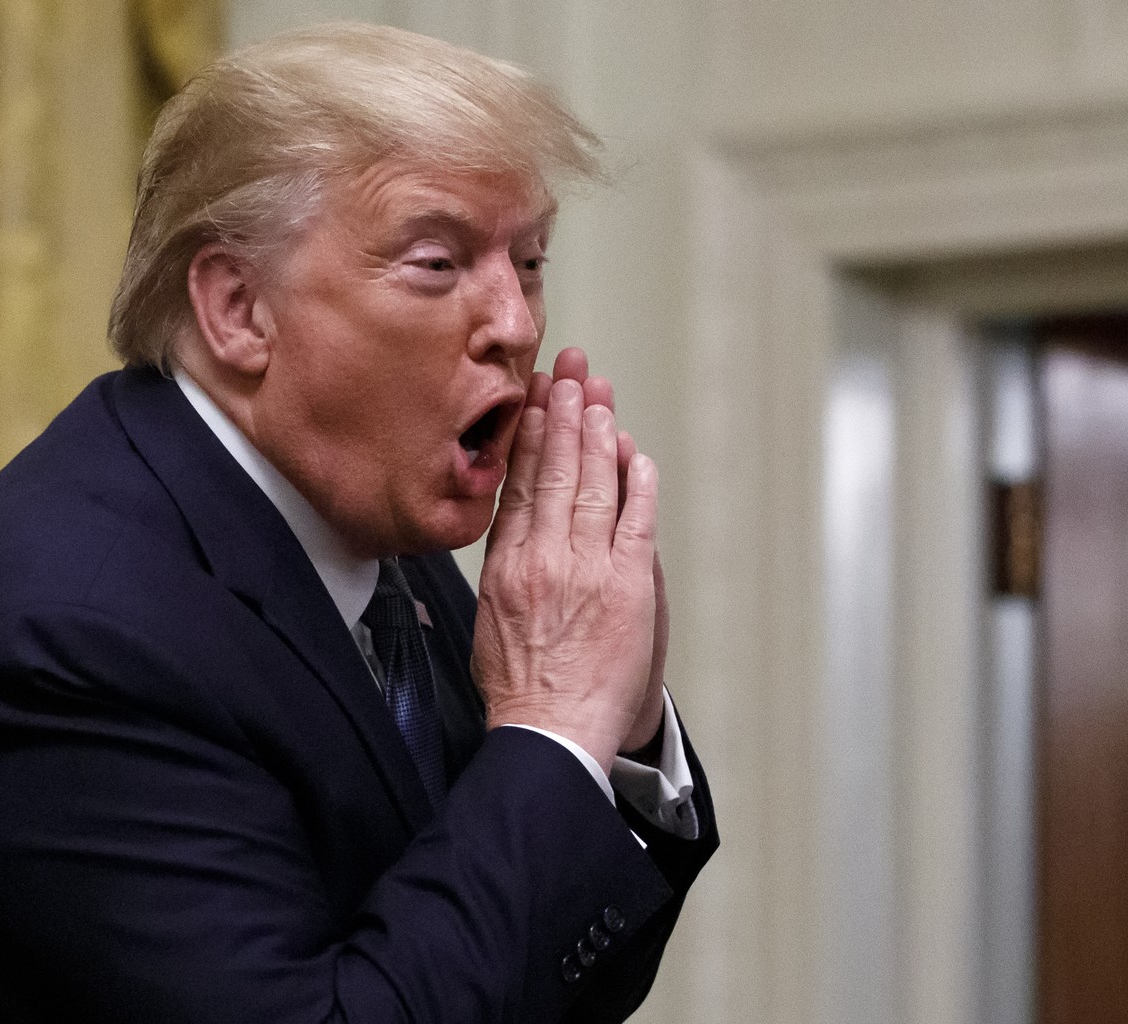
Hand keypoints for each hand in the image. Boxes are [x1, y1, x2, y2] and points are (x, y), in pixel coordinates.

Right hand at [529, 350, 668, 756]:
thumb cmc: (520, 688)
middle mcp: (543, 557)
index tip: (534, 398)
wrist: (550, 733)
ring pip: (592, 484)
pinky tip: (635, 453)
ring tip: (598, 394)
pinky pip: (635, 520)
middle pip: (554, 470)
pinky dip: (637, 483)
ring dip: (598, 434)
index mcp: (505, 564)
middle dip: (564, 413)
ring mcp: (586, 568)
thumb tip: (514, 530)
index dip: (529, 434)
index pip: (518, 483)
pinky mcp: (626, 585)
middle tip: (570, 371)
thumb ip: (505, 569)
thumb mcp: (489, 620)